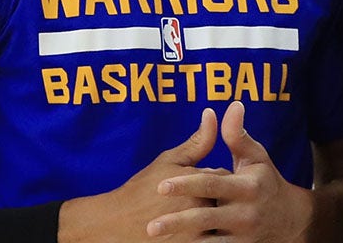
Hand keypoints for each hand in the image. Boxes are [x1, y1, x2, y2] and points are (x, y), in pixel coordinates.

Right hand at [58, 109, 219, 242]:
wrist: (115, 224)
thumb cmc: (142, 189)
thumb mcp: (169, 161)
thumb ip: (197, 141)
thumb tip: (212, 113)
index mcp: (198, 183)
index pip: (226, 179)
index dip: (215, 181)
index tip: (203, 185)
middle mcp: (200, 209)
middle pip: (227, 202)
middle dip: (219, 201)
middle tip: (202, 203)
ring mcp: (195, 234)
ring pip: (221, 225)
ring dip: (216, 222)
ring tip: (200, 218)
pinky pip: (213, 242)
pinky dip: (207, 237)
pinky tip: (196, 232)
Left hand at [149, 101, 313, 241]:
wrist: (290, 219)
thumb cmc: (266, 181)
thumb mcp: (256, 157)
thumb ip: (238, 135)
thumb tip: (232, 105)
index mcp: (248, 187)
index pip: (212, 184)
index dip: (186, 185)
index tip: (161, 186)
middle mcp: (246, 213)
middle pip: (205, 217)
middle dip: (177, 221)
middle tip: (151, 225)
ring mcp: (242, 235)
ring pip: (208, 240)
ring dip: (182, 240)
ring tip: (155, 236)